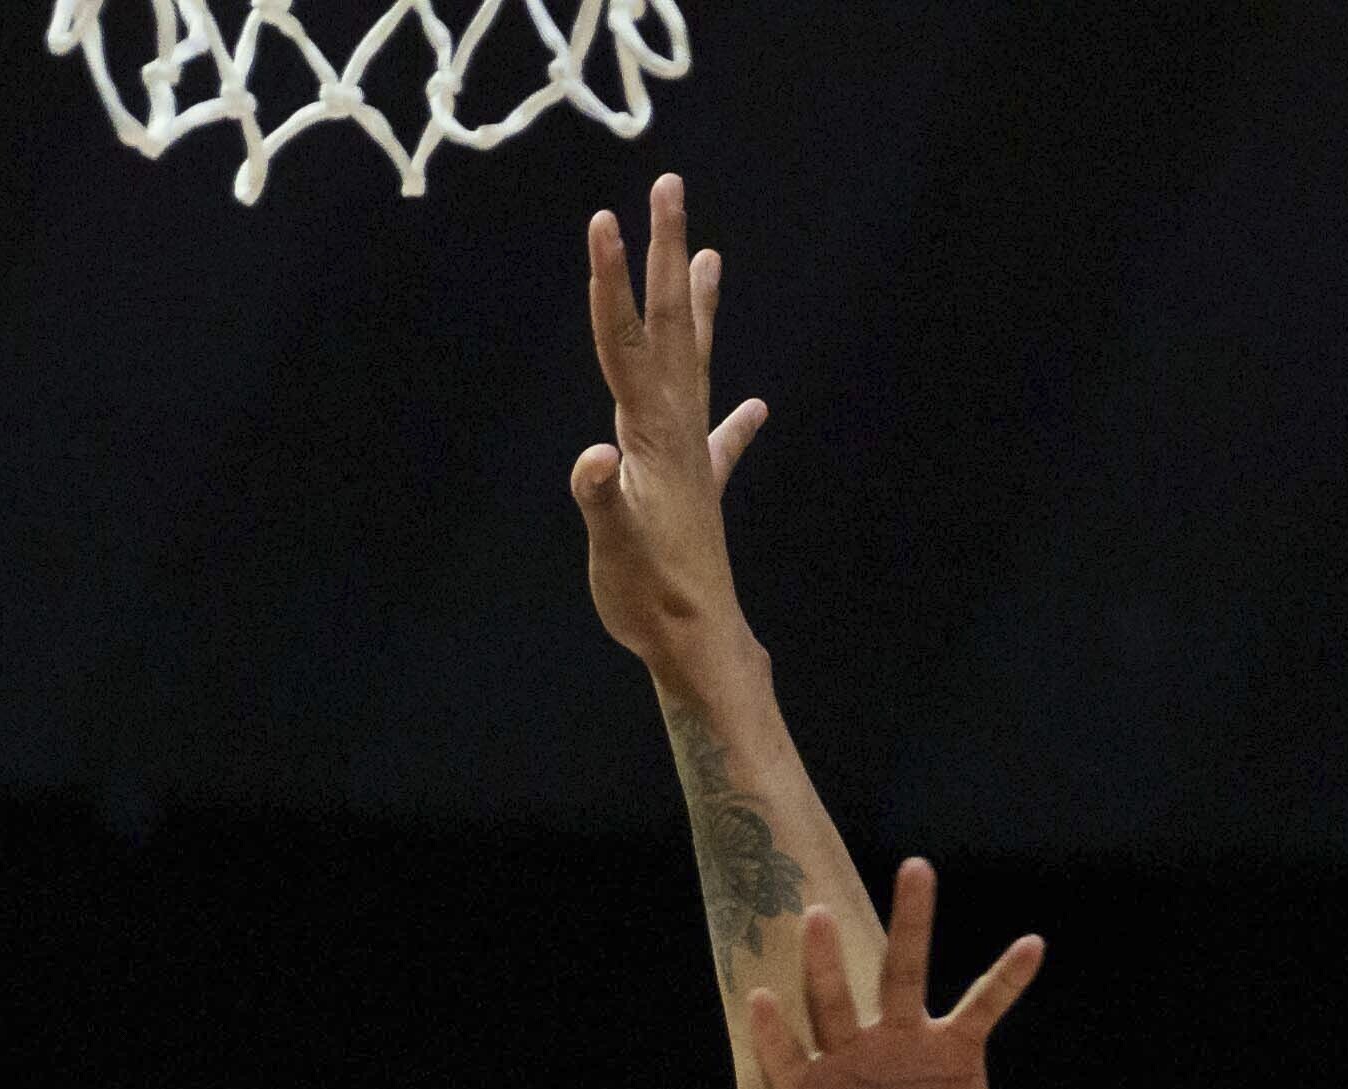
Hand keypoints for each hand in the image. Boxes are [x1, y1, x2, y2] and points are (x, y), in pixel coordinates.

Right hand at [564, 176, 773, 676]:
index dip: (610, 281)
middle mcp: (677, 427)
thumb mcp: (613, 547)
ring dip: (696, 307)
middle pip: (666, 324)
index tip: (604, 221)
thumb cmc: (650, 597)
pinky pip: (719, 439)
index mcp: (651, 431)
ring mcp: (693, 455)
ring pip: (693, 360)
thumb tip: (592, 457)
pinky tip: (756, 407)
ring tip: (709, 257)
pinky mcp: (699, 491)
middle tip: (671, 188)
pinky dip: (736, 421)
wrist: (698, 641)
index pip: (623, 340)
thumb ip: (600, 497)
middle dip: (664, 254)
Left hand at [750, 856, 1038, 1088]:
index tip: (760, 999)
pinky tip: (1030, 947)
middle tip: (813, 913)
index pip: (786, 1059)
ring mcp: (904, 1046)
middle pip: (833, 1002)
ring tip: (916, 868)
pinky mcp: (956, 1052)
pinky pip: (982, 1008)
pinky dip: (1005, 980)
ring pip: (901, 977)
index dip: (773, 1035)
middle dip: (823, 961)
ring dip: (909, 924)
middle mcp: (851, 1058)